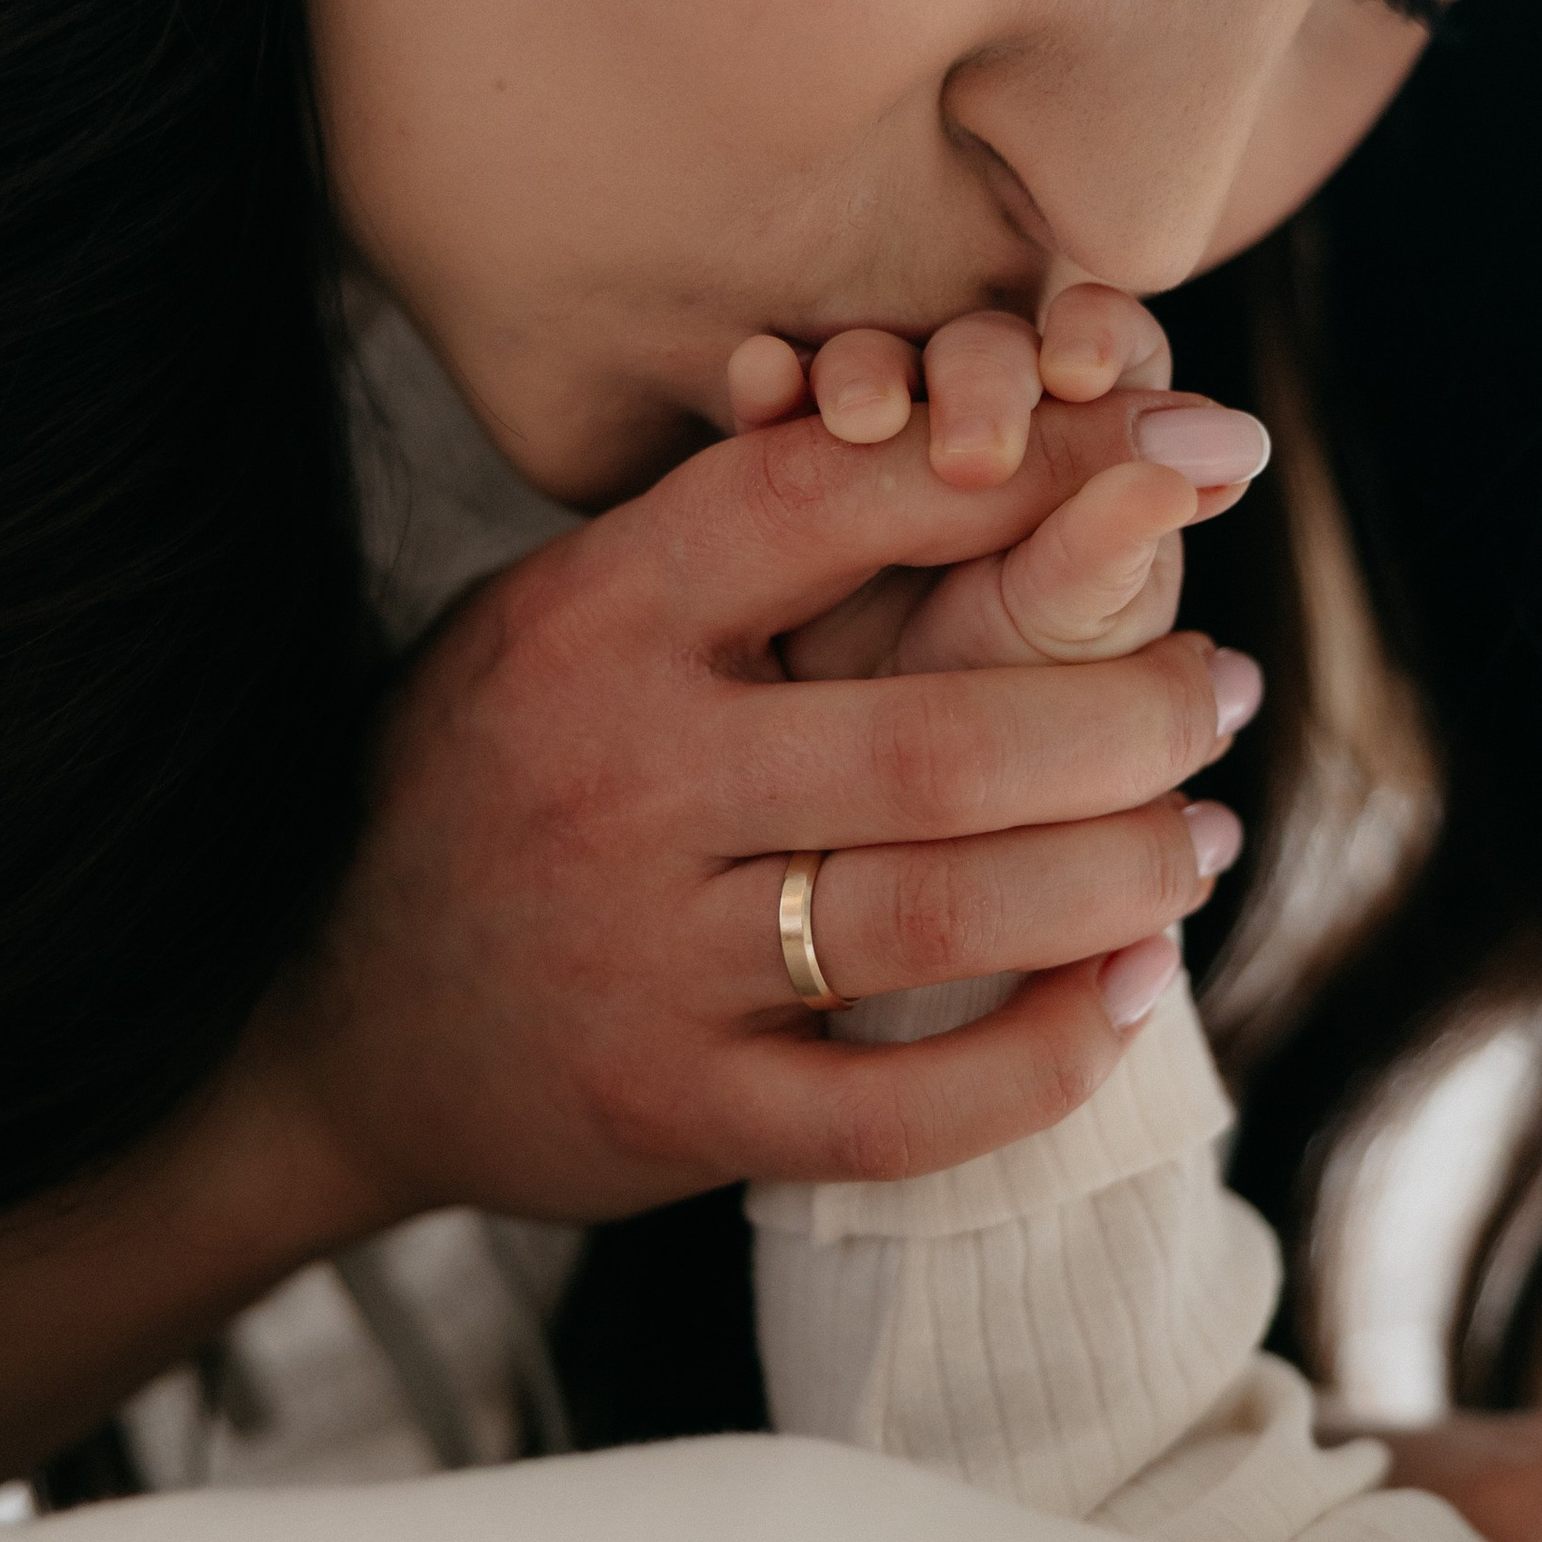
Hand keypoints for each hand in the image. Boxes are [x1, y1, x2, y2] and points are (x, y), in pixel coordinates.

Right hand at [0, 359, 1266, 1520]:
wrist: (318, 1017)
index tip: (1192, 460)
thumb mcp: (558, 616)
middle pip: (938, 738)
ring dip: (1118, 872)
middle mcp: (621, 777)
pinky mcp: (671, 1108)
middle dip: (1128, 712)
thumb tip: (988, 432)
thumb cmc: (491, 773)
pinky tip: (1130, 995)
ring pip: (939, 912)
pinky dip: (1042, 1056)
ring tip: (1205, 835)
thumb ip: (729, 541)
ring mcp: (643, 955)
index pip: (845, 502)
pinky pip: (897, 1108)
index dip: (1042, 469)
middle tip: (1222, 689)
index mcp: (596, 618)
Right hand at [747, 293, 1265, 700]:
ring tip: (858, 416)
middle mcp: (992, 430)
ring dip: (866, 370)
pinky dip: (769, 387)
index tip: (1079, 369)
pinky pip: (773, 413)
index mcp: (1090, 453)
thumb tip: (1227, 451)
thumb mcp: (1060, 646)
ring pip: (878, 364)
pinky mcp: (785, 473)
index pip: (1104, 347)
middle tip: (968, 449)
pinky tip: (760, 378)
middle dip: (977, 373)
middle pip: (987, 347)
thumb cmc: (1005, 731)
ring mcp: (885, 447)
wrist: (875, 812)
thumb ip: (1116, 554)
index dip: (1093, 335)